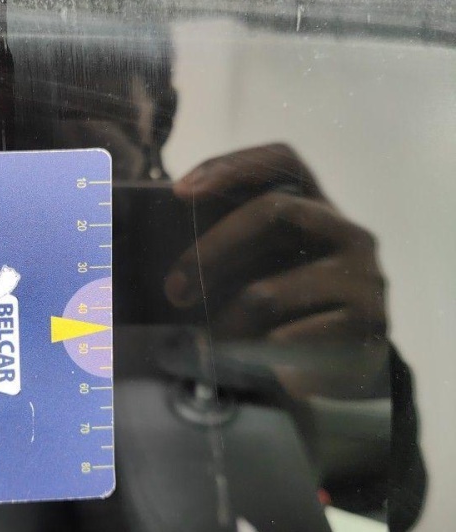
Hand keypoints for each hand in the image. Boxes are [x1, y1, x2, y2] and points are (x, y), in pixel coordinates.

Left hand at [165, 144, 387, 399]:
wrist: (343, 369)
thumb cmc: (287, 311)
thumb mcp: (260, 271)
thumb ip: (231, 249)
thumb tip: (163, 251)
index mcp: (317, 209)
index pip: (283, 161)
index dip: (232, 166)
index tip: (180, 192)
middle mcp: (347, 233)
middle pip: (271, 212)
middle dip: (209, 250)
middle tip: (173, 289)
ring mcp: (363, 276)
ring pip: (266, 292)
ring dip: (225, 322)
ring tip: (211, 342)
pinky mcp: (367, 321)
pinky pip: (285, 336)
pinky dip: (253, 351)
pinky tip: (249, 359)